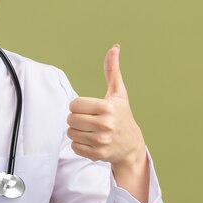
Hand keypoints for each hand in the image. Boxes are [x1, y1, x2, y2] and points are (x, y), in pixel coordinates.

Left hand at [66, 44, 145, 169]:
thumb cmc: (122, 115)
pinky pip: (75, 146)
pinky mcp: (98, 154)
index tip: (90, 109)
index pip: (74, 105)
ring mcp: (102, 141)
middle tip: (89, 121)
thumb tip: (114, 47)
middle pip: (70, 119)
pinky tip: (92, 141)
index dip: (78, 106)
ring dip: (77, 131)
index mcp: (108, 107)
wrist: (132, 145)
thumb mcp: (118, 93)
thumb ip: (112, 71)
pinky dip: (80, 144)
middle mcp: (105, 124)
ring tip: (91, 131)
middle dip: (76, 119)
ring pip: (71, 133)